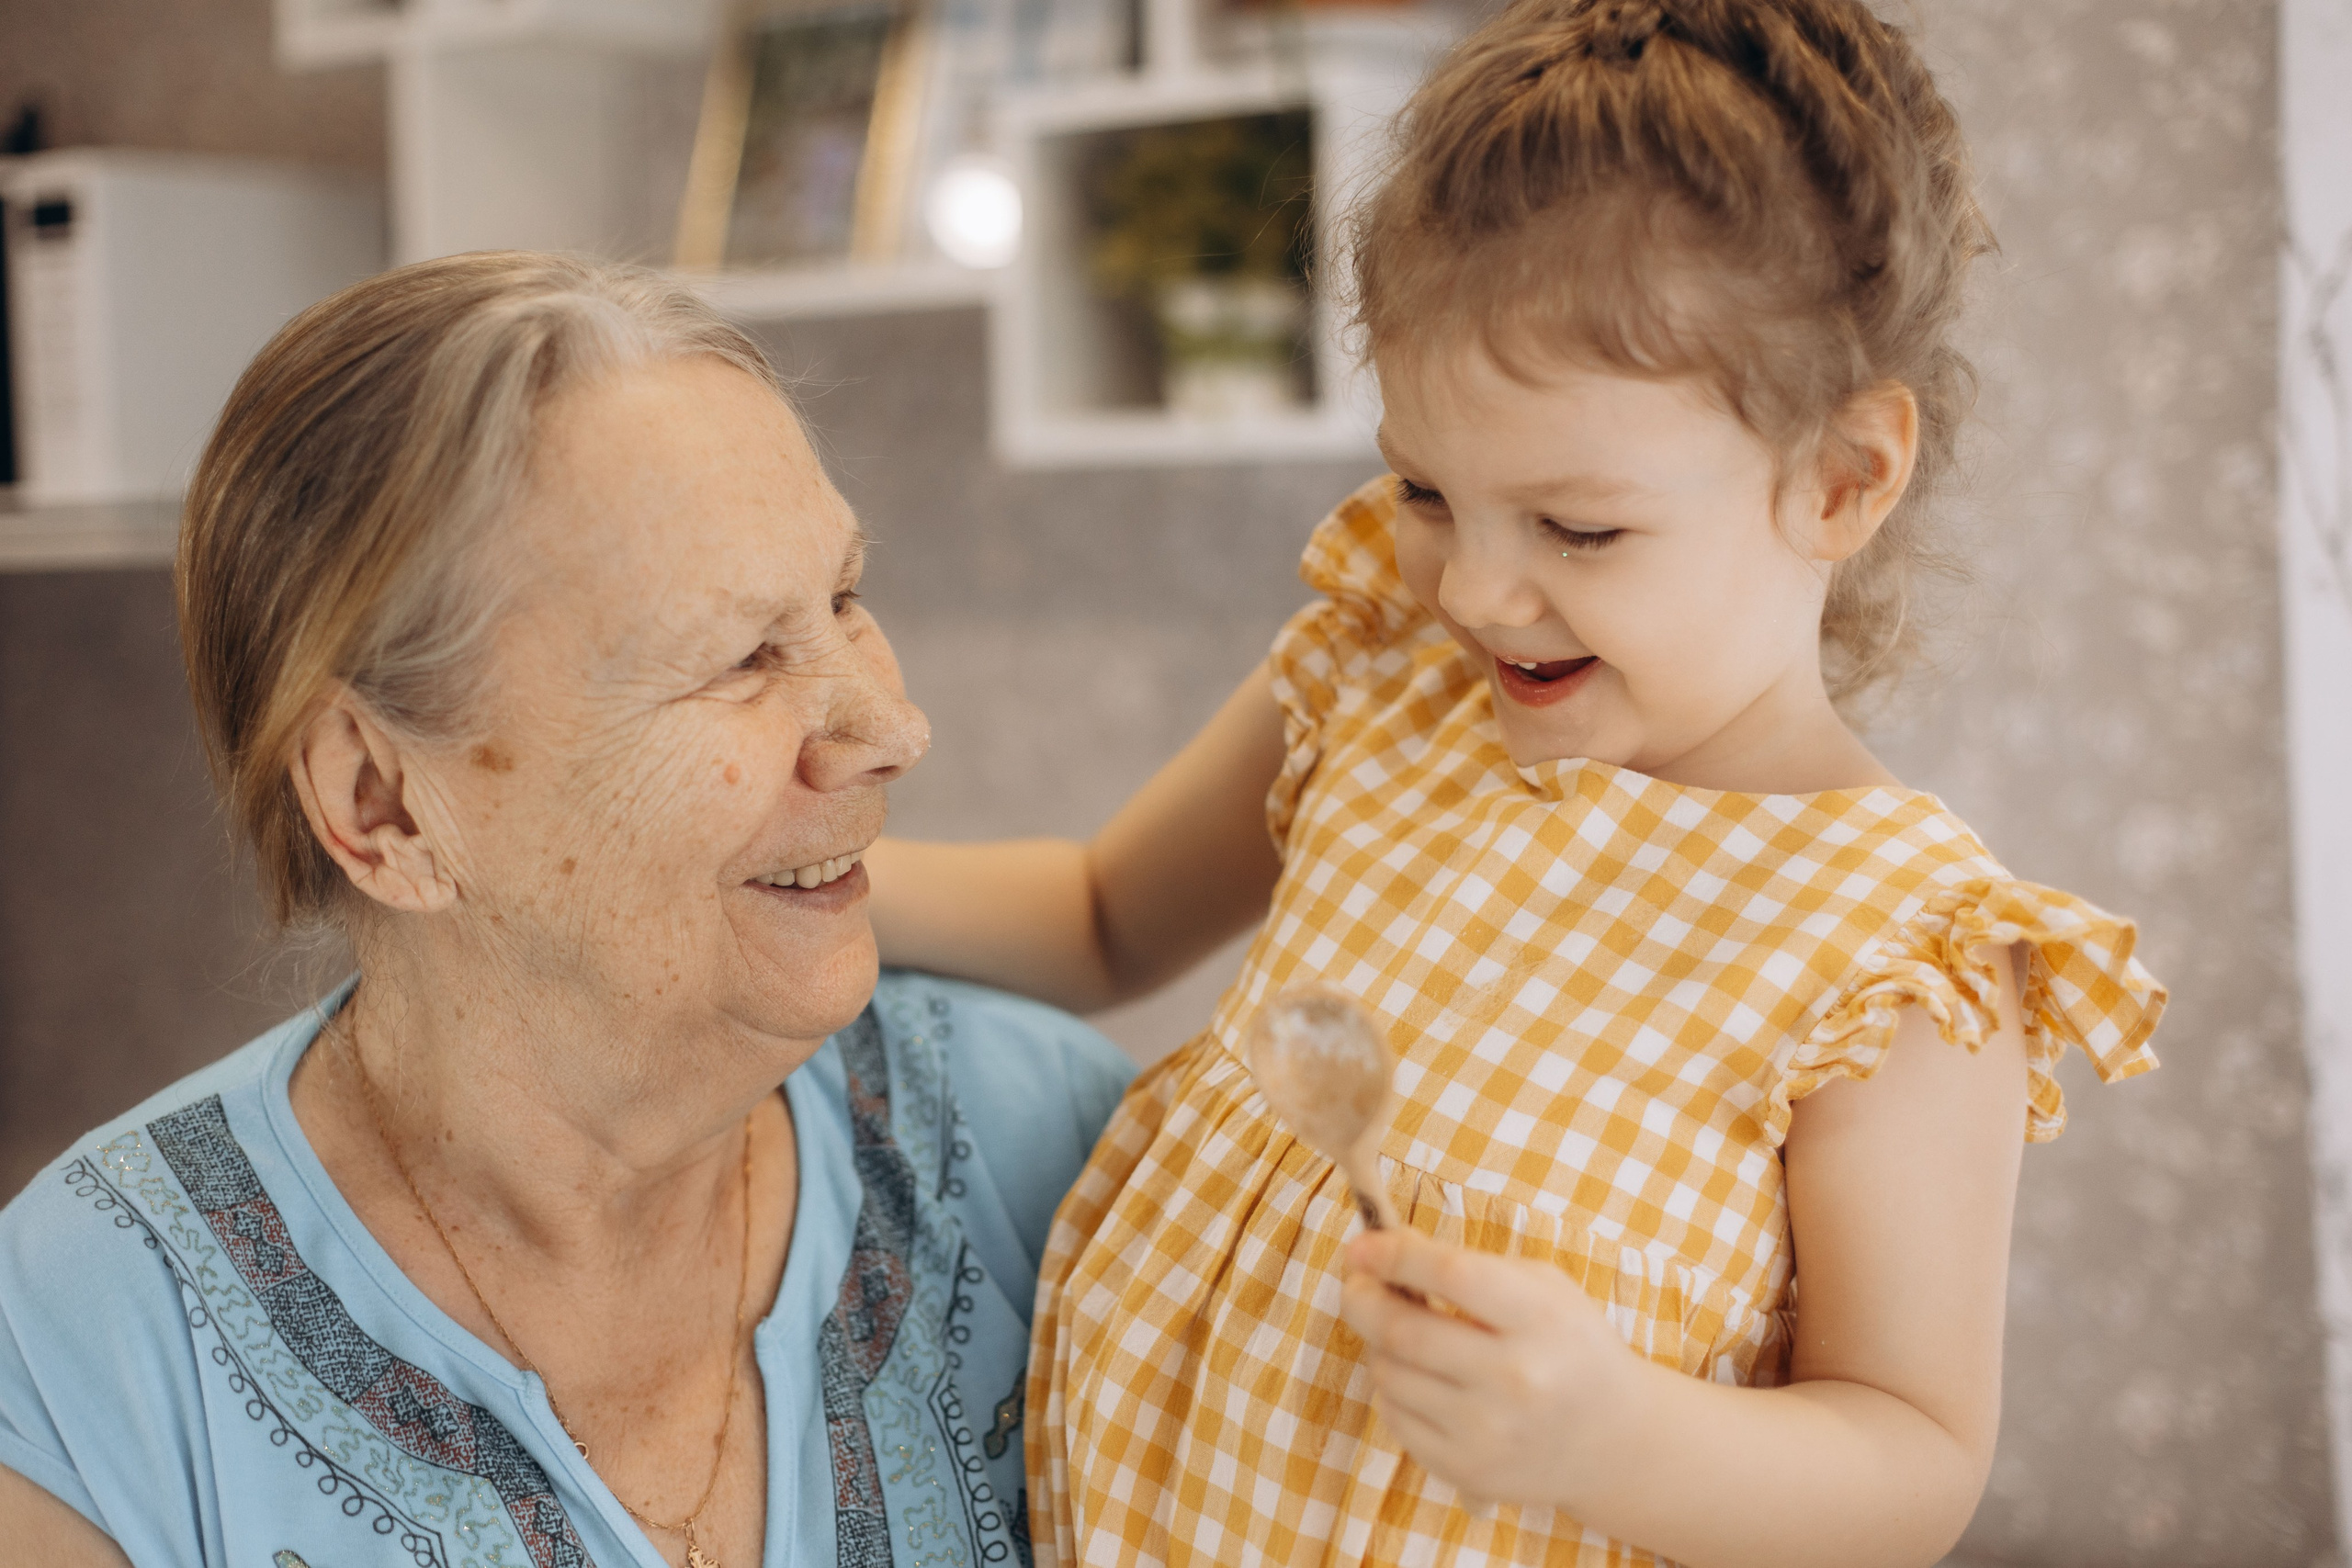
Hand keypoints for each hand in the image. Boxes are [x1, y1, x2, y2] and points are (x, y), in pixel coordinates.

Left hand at [1339, 1228, 1649, 1509]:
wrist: (1615, 1439)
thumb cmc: (1569, 1345)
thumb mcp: (1542, 1288)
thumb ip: (1466, 1265)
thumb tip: (1381, 1251)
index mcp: (1540, 1319)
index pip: (1451, 1275)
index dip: (1393, 1256)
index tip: (1360, 1246)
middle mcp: (1515, 1378)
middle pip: (1404, 1331)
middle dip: (1363, 1299)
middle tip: (1356, 1284)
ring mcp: (1488, 1431)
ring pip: (1390, 1374)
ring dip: (1382, 1346)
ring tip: (1406, 1335)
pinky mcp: (1467, 1469)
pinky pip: (1395, 1416)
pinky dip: (1394, 1390)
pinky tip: (1423, 1379)